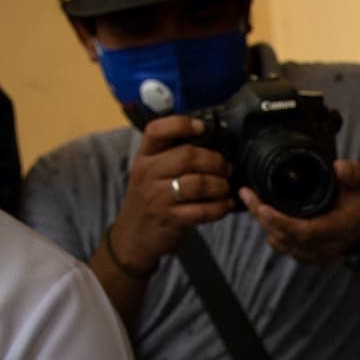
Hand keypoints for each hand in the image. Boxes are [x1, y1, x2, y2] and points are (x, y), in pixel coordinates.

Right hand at [109, 115, 236, 272]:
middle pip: (187, 156)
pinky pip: (203, 210)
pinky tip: (225, 205)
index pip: (157, 130)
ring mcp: (158, 197)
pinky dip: (220, 207)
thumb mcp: (149, 173)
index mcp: (144, 158)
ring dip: (221, 185)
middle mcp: (148, 174)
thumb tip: (207, 141)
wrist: (133, 235)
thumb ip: (170, 156)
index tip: (201, 127)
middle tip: (226, 168)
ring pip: (199, 183)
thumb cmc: (149, 199)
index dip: (181, 124)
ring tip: (226, 187)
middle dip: (215, 161)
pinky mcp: (171, 219)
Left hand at [241, 159, 359, 265]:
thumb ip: (355, 173)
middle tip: (248, 195)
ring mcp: (314, 253)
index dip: (282, 222)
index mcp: (340, 229)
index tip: (264, 207)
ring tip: (251, 199)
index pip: (306, 232)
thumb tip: (338, 167)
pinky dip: (269, 228)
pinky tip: (262, 211)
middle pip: (286, 238)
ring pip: (280, 242)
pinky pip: (281, 244)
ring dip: (263, 222)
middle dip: (263, 217)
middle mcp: (325, 246)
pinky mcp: (304, 254)